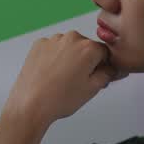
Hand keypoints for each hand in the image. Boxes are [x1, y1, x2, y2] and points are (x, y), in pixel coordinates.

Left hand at [0, 31, 120, 129]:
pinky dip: (54, 58)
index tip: (100, 76)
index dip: (104, 66)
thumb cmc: (59, 99)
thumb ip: (108, 74)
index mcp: (88, 48)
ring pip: (69, 47)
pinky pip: (53, 48)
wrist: (30, 104)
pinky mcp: (38, 45)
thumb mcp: (92, 89)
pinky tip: (51, 74)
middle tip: (79, 82)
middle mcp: (71, 38)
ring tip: (63, 80)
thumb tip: (113, 68)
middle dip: (87, 62)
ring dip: (70, 59)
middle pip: (87, 48)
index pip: (105, 53)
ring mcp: (53, 40)